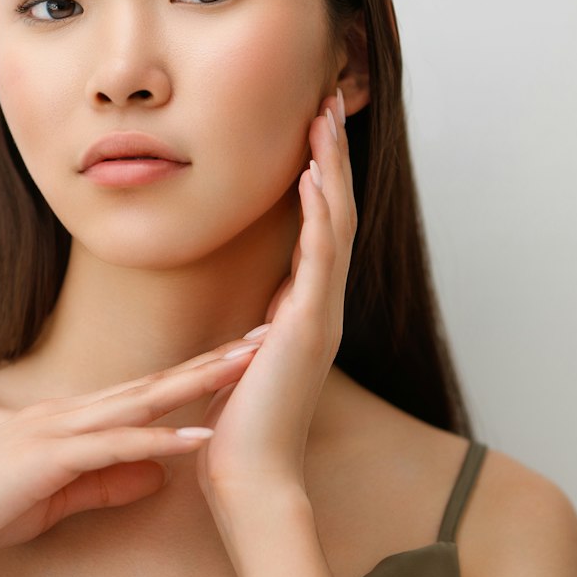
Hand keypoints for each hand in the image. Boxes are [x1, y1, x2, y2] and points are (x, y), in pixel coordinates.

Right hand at [0, 337, 264, 574]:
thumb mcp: (54, 498)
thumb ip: (107, 482)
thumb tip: (162, 473)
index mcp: (68, 421)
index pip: (144, 392)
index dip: (195, 375)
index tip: (241, 360)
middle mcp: (67, 414)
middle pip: (153, 382)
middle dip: (211, 361)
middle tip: (267, 338)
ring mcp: (56, 430)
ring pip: (140, 401)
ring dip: (197, 385)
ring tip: (247, 370)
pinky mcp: (48, 458)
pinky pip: (114, 446)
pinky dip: (159, 440)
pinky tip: (198, 440)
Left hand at [193, 87, 358, 503]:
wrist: (250, 478)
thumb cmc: (240, 429)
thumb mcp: (249, 363)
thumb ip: (262, 333)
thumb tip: (262, 314)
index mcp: (306, 310)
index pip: (319, 225)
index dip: (320, 173)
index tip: (312, 126)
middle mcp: (322, 306)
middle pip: (336, 211)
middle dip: (332, 153)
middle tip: (329, 99)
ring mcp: (320, 316)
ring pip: (334, 224)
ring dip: (330, 168)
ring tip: (324, 118)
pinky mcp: (307, 330)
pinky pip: (318, 260)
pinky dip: (316, 215)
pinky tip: (311, 178)